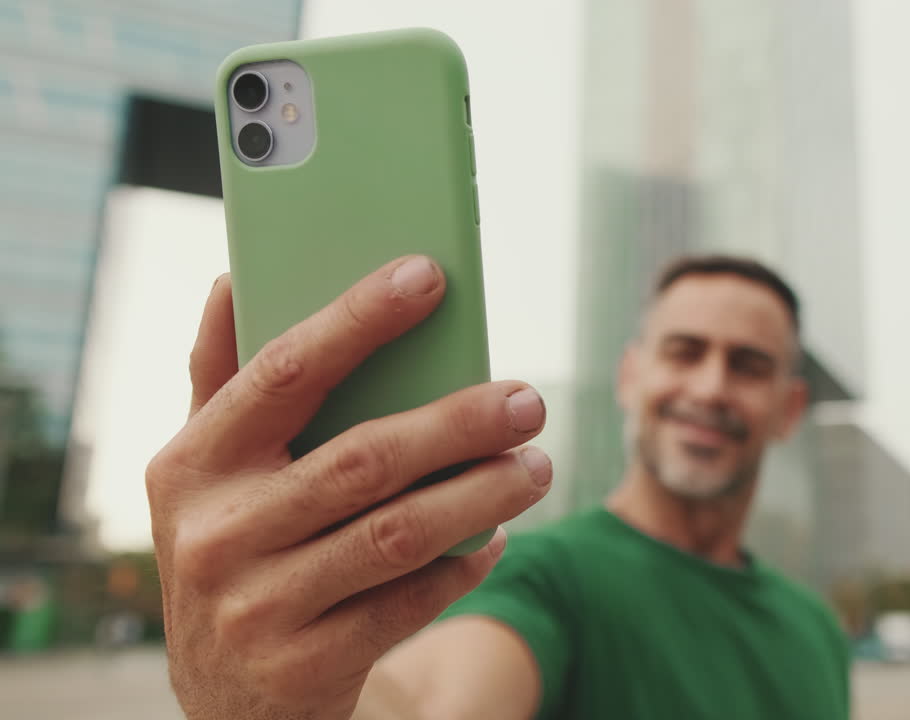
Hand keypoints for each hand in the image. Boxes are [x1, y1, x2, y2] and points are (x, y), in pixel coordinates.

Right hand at [146, 256, 551, 719]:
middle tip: (527, 401)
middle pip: (364, 458)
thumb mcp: (209, 473)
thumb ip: (220, 380)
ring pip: (399, 534)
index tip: (429, 274)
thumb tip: (229, 278)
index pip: (284, 373)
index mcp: (192, 464)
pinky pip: (409, 603)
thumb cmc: (238, 547)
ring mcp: (256, 608)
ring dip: (483, 495)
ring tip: (535, 466)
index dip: (358, 318)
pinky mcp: (304, 668)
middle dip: (458, 423)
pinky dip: (464, 566)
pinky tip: (496, 538)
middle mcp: (214, 535)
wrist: (231, 701)